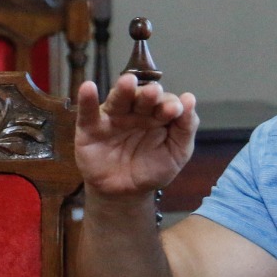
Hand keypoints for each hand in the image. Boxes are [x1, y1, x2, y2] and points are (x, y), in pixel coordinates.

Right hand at [76, 74, 198, 196]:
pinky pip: (88, 113)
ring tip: (128, 82)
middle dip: (148, 94)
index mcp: (158, 114)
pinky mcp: (90, 129)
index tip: (176, 109)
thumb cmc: (153, 169)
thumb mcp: (177, 152)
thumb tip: (190, 99)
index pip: (165, 103)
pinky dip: (87, 100)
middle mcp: (136, 111)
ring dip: (123, 90)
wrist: (126, 194)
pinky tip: (88, 87)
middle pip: (142, 98)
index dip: (170, 104)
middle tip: (154, 92)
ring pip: (118, 100)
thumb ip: (185, 128)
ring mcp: (113, 118)